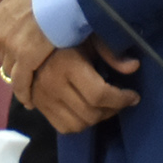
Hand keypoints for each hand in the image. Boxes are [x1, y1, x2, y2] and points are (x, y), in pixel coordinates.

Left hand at [0, 0, 57, 98]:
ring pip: (11, 71)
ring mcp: (11, 49)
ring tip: (29, 87)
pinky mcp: (25, 62)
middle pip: (3, 55)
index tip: (18, 52)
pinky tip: (30, 100)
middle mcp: (0, 34)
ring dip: (19, 79)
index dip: (9, 46)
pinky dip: (25, 93)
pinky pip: (21, 83)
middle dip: (13, 62)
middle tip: (25, 70)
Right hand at [25, 41, 142, 133]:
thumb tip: (133, 66)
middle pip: (91, 113)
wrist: (29, 38)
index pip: (99, 94)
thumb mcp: (89, 37)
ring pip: (78, 124)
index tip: (133, 96)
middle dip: (113, 109)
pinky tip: (88, 111)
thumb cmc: (65, 35)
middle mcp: (53, 85)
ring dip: (97, 119)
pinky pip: (63, 127)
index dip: (121, 99)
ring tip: (105, 106)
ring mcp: (43, 98)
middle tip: (121, 100)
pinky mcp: (38, 105)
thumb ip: (111, 52)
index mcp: (67, 65)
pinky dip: (80, 124)